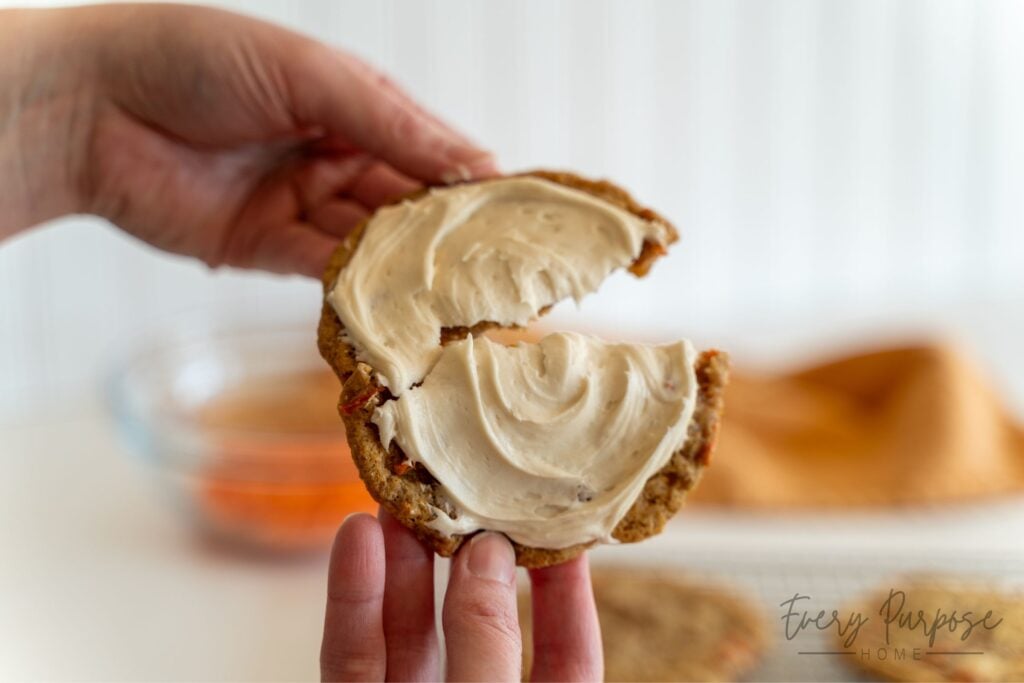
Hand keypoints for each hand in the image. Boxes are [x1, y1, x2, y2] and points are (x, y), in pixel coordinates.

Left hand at [0, 4, 495, 275]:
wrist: (91, 105)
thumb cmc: (197, 59)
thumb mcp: (310, 76)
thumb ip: (392, 123)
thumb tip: (474, 163)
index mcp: (350, 106)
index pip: (428, 148)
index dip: (472, 180)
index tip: (519, 214)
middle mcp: (332, 157)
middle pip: (405, 203)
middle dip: (447, 233)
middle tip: (498, 267)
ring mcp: (300, 205)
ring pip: (371, 242)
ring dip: (409, 266)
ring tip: (458, 293)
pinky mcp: (265, 248)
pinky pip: (325, 271)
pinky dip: (359, 286)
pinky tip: (396, 300)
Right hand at [321, 510, 602, 681]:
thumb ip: (488, 642)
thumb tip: (488, 555)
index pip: (568, 654)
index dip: (565, 587)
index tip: (555, 520)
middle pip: (476, 627)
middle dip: (467, 557)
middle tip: (463, 488)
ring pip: (407, 635)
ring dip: (401, 562)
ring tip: (402, 496)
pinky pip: (352, 659)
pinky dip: (352, 599)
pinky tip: (356, 537)